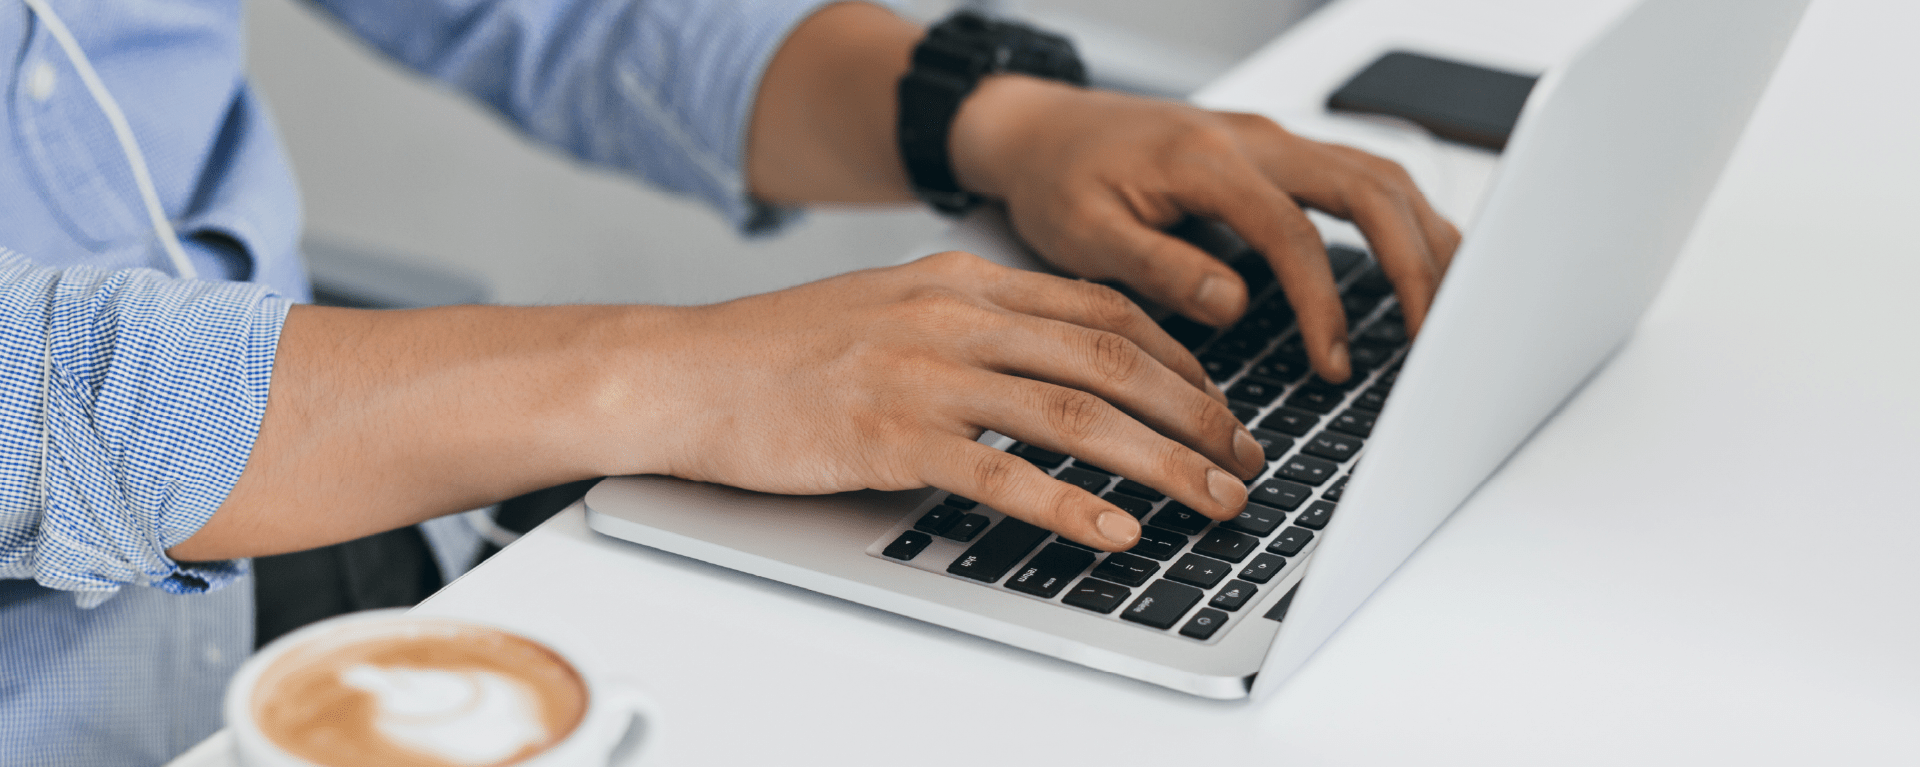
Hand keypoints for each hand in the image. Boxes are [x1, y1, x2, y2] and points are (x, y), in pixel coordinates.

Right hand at [640, 251, 1264, 550]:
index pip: (1100, 308)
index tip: (1216, 399)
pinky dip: (1071, 505)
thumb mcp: (889, 305)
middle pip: (1110, 358)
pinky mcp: (891, 438)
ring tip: (1213, 498)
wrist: (683, 373)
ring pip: (1076, 413)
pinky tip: (1117, 531)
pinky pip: (1003, 474)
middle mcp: (954, 317)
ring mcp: (924, 374)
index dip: (1177, 358)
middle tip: (1242, 457)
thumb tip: (1049, 355)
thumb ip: (970, 322)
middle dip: (1195, 412)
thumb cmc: (779, 351)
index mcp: (960, 281)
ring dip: (1161, 460)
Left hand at [950, 76, 1461, 381]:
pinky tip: (1422, 262)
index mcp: (1205, 161)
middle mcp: (1252, 139)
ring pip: (1378, 173)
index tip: (1335, 362)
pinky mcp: (1277, 152)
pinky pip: (1361, 175)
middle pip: (1367, 186)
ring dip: (1425, 235)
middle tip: (1436, 336)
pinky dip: (1403, 218)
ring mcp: (1271, 140)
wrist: (1042, 129)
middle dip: (1413, 262)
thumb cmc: (1058, 180)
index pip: (1292, 231)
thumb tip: (1233, 304)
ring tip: (1452, 307)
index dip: (1324, 301)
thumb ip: (1159, 267)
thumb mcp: (1084, 233)